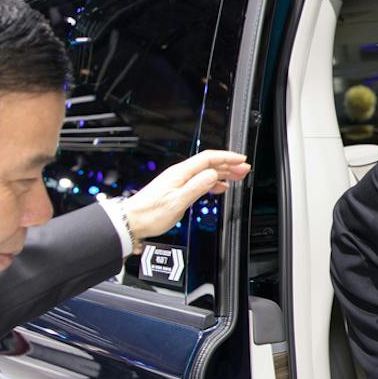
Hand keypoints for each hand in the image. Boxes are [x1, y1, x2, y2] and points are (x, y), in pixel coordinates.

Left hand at [122, 150, 251, 249]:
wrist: (132, 221)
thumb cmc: (150, 213)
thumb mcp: (177, 202)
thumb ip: (196, 187)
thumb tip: (213, 175)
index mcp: (180, 173)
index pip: (208, 159)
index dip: (227, 158)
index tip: (241, 160)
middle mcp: (179, 174)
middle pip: (208, 164)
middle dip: (229, 165)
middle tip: (244, 169)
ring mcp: (178, 181)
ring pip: (205, 172)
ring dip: (223, 173)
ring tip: (237, 177)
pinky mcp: (177, 189)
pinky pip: (199, 181)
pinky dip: (213, 182)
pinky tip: (219, 187)